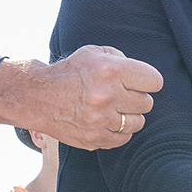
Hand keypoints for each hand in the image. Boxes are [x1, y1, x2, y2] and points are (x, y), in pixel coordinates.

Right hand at [0, 46, 163, 150]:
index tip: (138, 82)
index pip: (154, 81)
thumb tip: (144, 76)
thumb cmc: (70, 72)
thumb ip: (122, 59)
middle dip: (135, 98)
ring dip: (128, 116)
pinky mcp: (94, 138)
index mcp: (110, 71)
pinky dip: (118, 131)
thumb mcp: (94, 53)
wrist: (36, 96)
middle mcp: (107, 96)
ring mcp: (100, 120)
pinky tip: (106, 120)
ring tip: (113, 108)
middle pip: (147, 103)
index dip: (147, 81)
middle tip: (119, 95)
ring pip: (138, 123)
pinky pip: (124, 138)